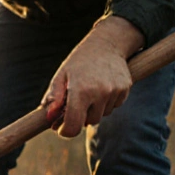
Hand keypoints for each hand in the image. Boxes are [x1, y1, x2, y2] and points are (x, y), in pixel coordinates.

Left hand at [41, 16, 143, 137]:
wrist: (107, 43)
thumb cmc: (79, 61)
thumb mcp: (61, 75)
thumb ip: (53, 98)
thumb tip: (49, 118)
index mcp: (80, 91)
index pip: (74, 125)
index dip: (65, 131)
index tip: (61, 128)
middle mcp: (99, 92)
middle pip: (88, 122)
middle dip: (80, 117)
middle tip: (75, 103)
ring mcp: (114, 91)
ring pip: (102, 115)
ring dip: (94, 109)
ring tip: (90, 91)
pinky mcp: (125, 89)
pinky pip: (114, 106)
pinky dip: (106, 103)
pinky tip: (102, 88)